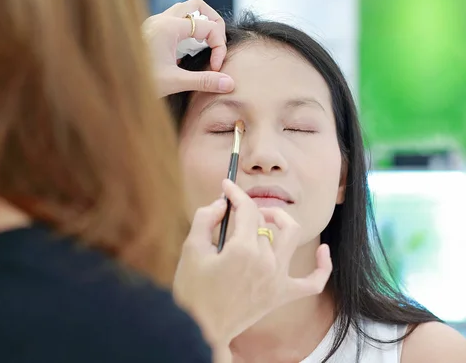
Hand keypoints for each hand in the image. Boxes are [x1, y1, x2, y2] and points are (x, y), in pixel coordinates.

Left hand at [142, 0, 234, 97]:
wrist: (110, 82)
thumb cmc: (137, 82)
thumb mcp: (174, 82)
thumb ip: (204, 81)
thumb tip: (230, 84)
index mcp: (169, 27)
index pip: (209, 26)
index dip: (219, 46)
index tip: (215, 69)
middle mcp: (161, 19)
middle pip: (198, 6)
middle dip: (214, 24)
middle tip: (216, 46)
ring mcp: (154, 23)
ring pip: (185, 11)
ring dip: (199, 26)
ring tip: (203, 48)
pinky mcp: (150, 31)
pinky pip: (174, 21)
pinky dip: (186, 31)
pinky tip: (186, 53)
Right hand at [173, 179, 332, 350]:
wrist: (201, 330)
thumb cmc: (192, 291)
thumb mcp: (191, 250)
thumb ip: (205, 218)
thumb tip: (221, 203)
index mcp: (243, 249)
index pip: (246, 209)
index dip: (236, 193)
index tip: (227, 186)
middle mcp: (266, 261)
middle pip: (264, 220)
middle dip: (249, 209)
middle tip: (235, 208)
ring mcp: (277, 279)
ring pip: (290, 237)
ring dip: (279, 221)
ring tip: (265, 218)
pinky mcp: (282, 295)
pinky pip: (313, 282)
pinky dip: (323, 266)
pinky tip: (325, 251)